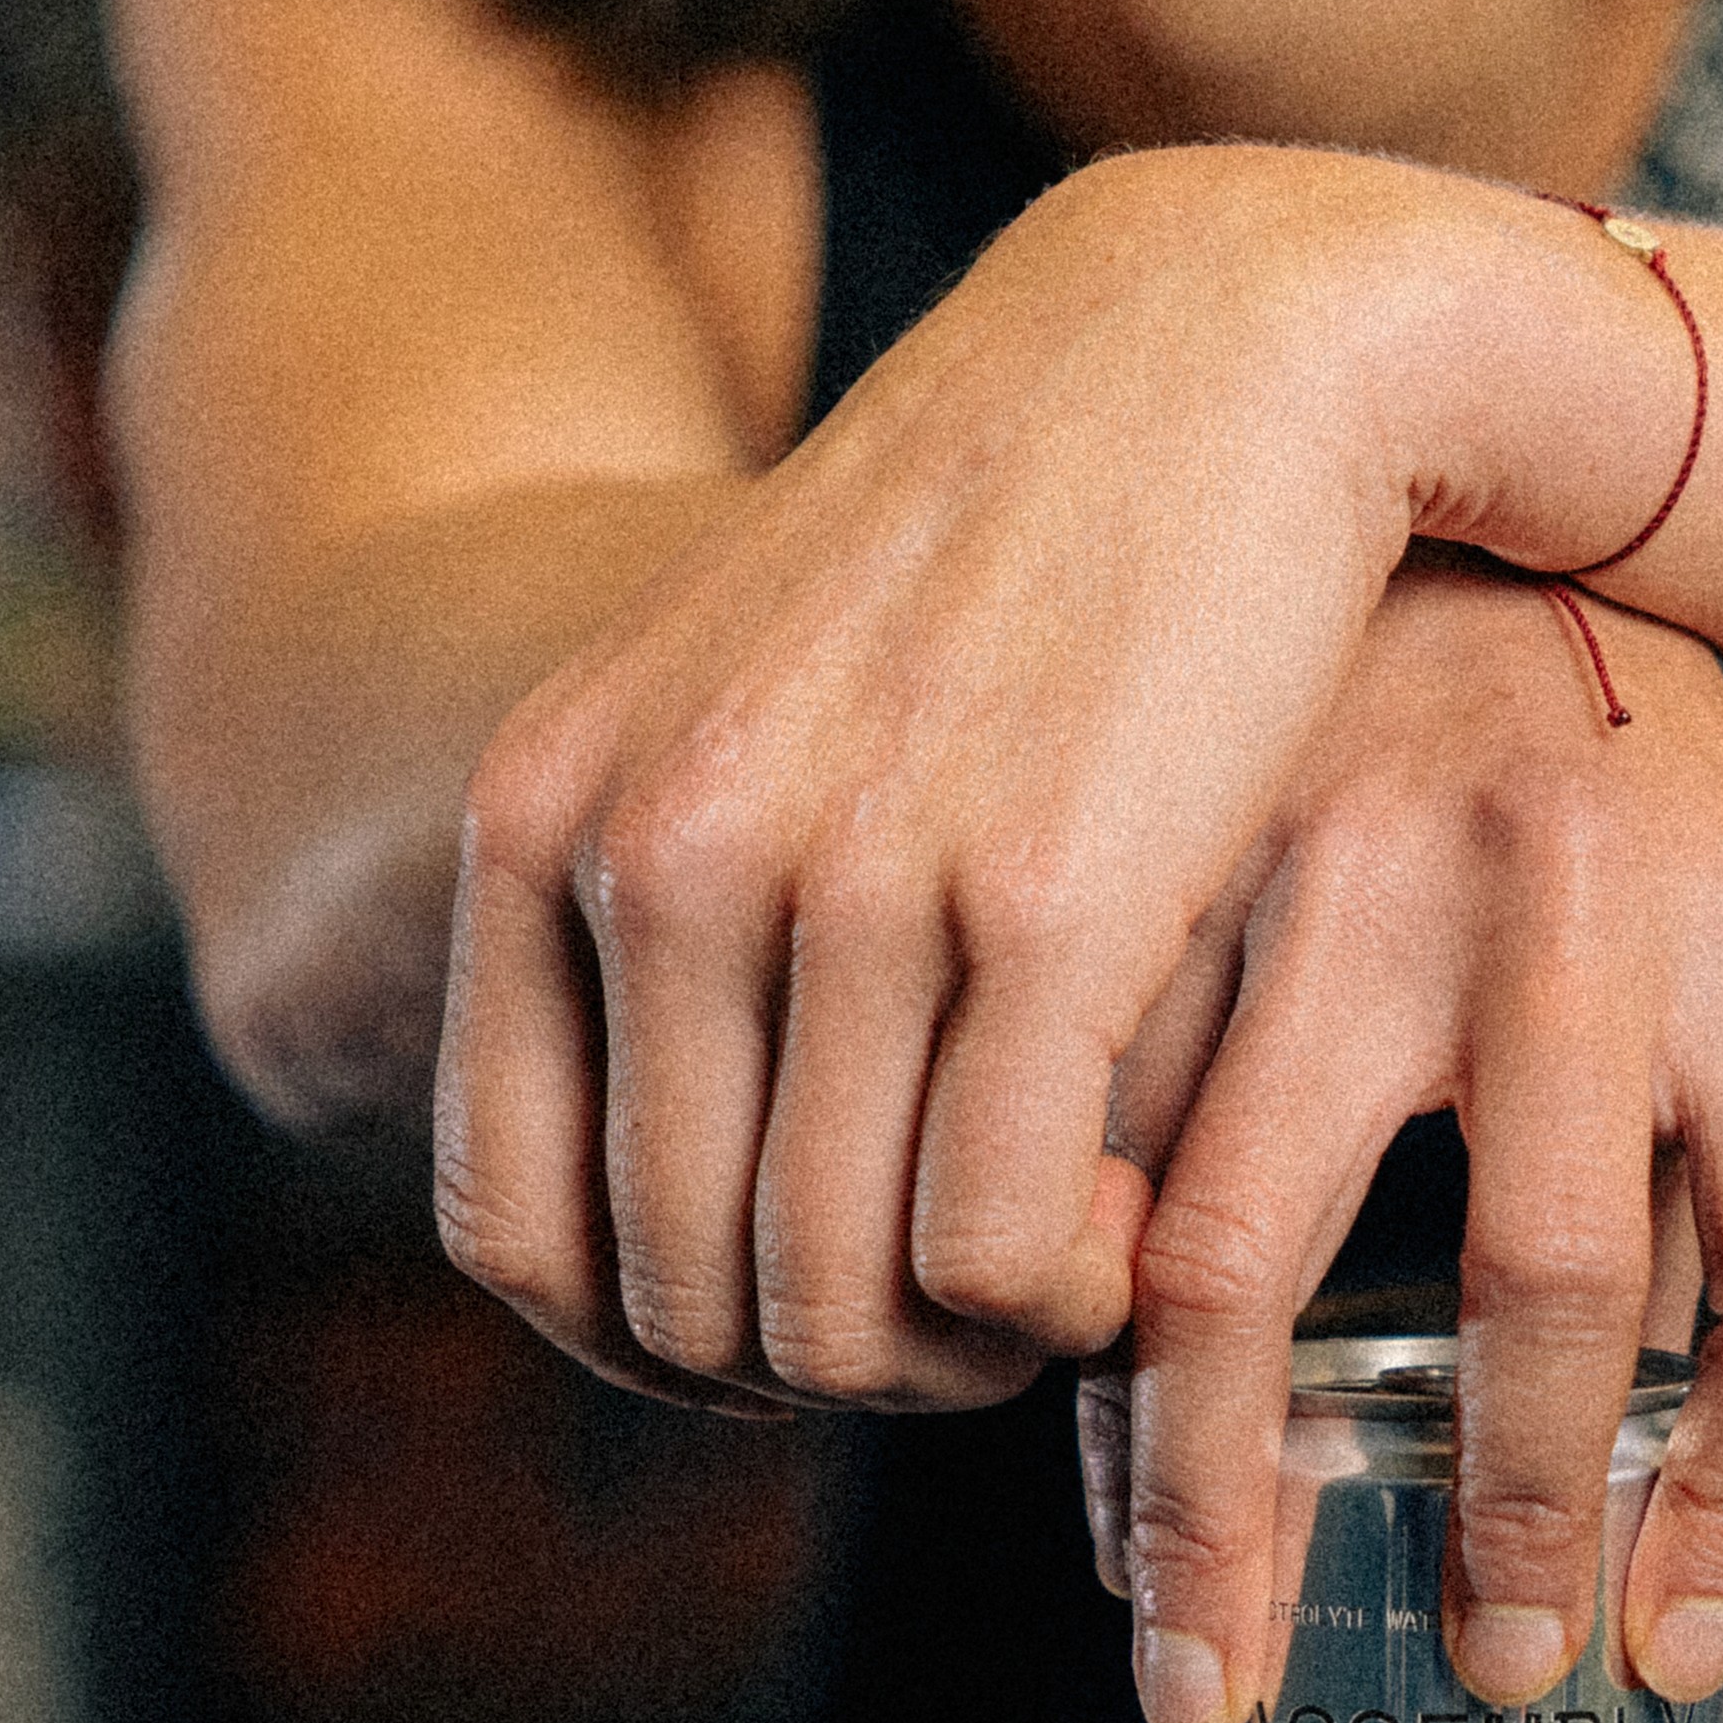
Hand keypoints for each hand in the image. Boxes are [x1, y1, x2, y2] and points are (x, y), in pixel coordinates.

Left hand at [427, 145, 1471, 1420]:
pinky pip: (999, 1247)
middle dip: (829, 1372)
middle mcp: (667, 850)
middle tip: (957, 1335)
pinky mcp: (1047, 905)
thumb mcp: (746, 715)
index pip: (522, 1232)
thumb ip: (667, 914)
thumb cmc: (994, 566)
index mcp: (552, 814)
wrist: (1200, 350)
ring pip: (840, 1299)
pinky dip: (1059, 1306)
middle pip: (685, 1295)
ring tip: (1057, 1295)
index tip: (796, 1341)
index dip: (657, 1353)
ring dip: (956, 1362)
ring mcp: (848, 879)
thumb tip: (671, 1201)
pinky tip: (1131, 1240)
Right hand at [1089, 558, 1722, 1722]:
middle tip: (1412, 1690)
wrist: (1426, 475)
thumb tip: (1647, 1601)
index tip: (1629, 1650)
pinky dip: (1065, 1339)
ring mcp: (1340, 866)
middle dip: (1480, 1527)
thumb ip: (1707, 1251)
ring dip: (1195, 1497)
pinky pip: (1073, 1168)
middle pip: (1545, 1283)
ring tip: (1194, 1652)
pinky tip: (1080, 1440)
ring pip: (1232, 1254)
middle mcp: (1577, 887)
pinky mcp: (1151, 868)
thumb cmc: (1608, 804)